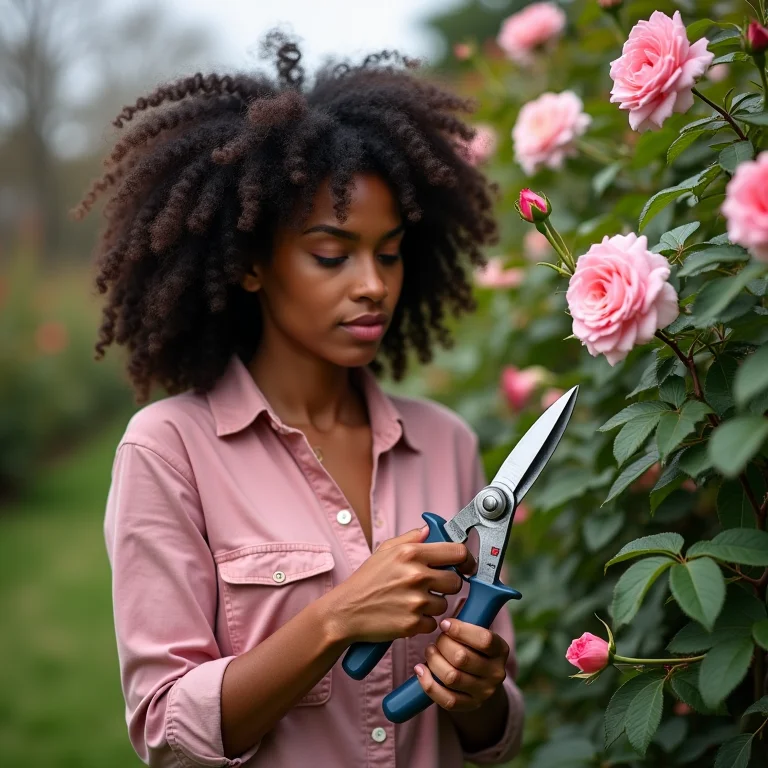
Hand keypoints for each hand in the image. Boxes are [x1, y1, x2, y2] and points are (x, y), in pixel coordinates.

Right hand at [326, 526, 475, 643]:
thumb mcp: (385, 551)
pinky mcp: (413, 624)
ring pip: (444, 604)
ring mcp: (416, 601)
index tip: (463, 565)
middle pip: (456, 581)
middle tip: (431, 586)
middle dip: (446, 584)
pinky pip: (433, 623)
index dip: (464, 559)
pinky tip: (407, 615)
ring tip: (412, 601)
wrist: (345, 611)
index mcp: (411, 553)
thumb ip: (411, 538)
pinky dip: (423, 622)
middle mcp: (416, 575)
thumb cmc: (365, 581)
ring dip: (433, 605)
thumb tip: (430, 530)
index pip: (457, 552)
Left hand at [413, 618, 508, 712]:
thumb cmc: (473, 646)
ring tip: (429, 651)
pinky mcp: (469, 706)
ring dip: (434, 661)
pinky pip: (446, 699)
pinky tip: (420, 670)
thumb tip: (456, 596)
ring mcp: (483, 692)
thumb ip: (468, 615)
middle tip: (436, 639)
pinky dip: (428, 684)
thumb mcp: (476, 630)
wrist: (481, 682)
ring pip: (452, 677)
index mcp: (500, 649)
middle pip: (462, 658)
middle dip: (443, 645)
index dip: (461, 630)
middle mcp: (496, 673)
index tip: (444, 624)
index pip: (484, 639)